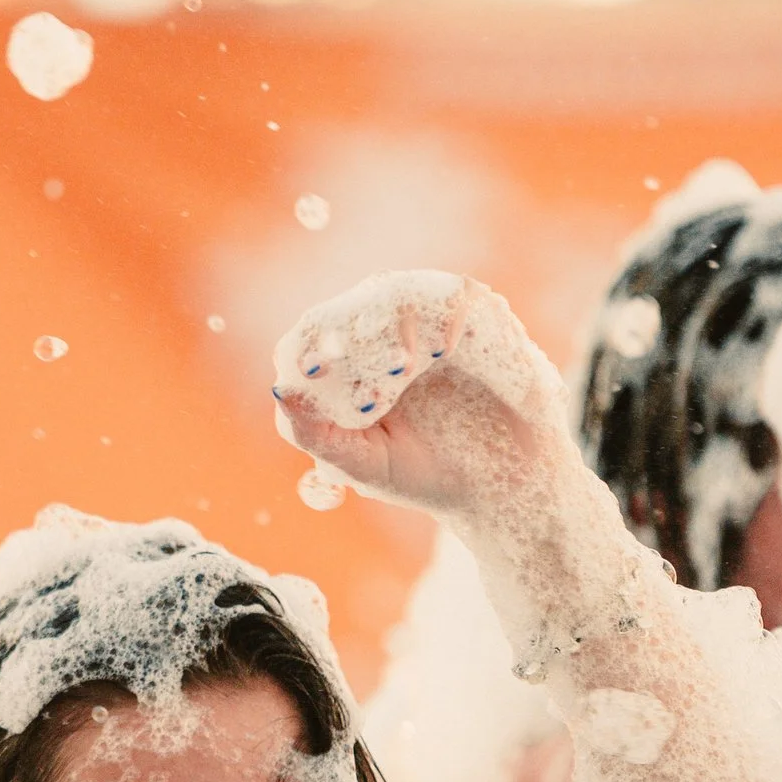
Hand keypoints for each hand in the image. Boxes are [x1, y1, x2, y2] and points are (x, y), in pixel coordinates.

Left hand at [271, 272, 568, 517]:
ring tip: (405, 365)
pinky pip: (460, 296)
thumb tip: (281, 389)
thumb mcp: (360, 464)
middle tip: (366, 366)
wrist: (500, 489)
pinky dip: (450, 312)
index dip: (313, 342)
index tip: (316, 366)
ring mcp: (433, 323)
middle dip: (356, 329)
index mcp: (352, 363)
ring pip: (403, 291)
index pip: (318, 332)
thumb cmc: (422, 477)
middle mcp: (389, 334)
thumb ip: (314, 433)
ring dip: (398, 319)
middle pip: (359, 304)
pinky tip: (445, 348)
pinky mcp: (479, 321)